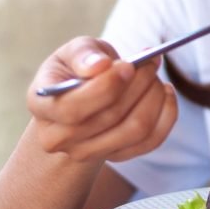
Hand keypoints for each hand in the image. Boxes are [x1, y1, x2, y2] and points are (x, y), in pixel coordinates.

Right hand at [26, 36, 177, 163]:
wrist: (83, 97)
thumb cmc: (78, 69)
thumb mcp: (73, 52)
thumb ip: (84, 54)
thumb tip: (99, 65)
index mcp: (42, 106)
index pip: (73, 108)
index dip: (106, 87)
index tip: (128, 65)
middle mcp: (59, 138)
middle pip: (110, 118)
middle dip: (138, 85)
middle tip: (151, 62)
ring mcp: (87, 152)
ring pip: (134, 130)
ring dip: (153, 98)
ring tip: (156, 76)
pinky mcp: (117, 156)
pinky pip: (151, 141)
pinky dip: (166, 115)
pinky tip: (166, 93)